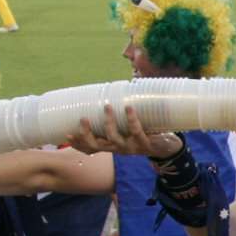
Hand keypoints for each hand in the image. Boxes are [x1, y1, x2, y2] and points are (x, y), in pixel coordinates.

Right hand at [63, 104, 182, 159]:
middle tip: (82, 119)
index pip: (90, 148)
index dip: (78, 144)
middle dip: (87, 135)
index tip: (66, 134)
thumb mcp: (129, 125)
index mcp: (112, 145)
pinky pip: (136, 131)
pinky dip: (132, 119)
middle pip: (97, 146)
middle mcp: (118, 148)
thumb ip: (119, 111)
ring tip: (107, 106)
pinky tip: (129, 108)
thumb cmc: (145, 132)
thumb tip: (113, 86)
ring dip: (109, 122)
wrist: (168, 146)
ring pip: (115, 138)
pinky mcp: (145, 144)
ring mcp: (131, 147)